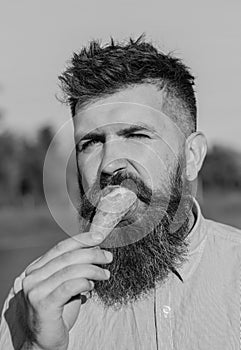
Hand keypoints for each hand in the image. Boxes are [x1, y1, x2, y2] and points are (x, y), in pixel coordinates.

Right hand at [22, 231, 112, 349]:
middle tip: (108, 257)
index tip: (99, 237)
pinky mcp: (43, 304)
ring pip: (70, 270)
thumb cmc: (59, 312)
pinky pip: (69, 286)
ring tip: (106, 273)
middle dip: (92, 254)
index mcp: (37, 268)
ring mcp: (35, 290)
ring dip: (93, 269)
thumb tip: (95, 248)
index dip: (81, 240)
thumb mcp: (67, 285)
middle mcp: (32, 276)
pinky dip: (84, 282)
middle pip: (68, 257)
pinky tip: (92, 286)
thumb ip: (75, 268)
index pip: (61, 247)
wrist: (45, 341)